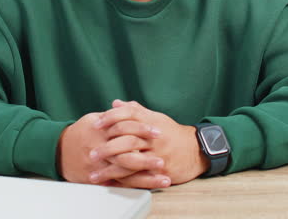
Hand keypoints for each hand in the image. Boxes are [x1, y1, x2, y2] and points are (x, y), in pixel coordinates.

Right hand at [57, 111, 168, 188]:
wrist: (57, 149)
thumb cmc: (80, 133)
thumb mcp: (95, 119)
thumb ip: (114, 115)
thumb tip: (132, 108)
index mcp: (102, 131)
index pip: (126, 129)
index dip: (143, 130)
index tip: (158, 132)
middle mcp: (101, 149)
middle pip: (127, 155)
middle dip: (147, 160)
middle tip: (163, 160)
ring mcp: (98, 166)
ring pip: (125, 173)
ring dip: (146, 177)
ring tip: (164, 178)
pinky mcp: (97, 178)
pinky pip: (118, 183)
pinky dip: (134, 186)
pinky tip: (148, 187)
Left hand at [91, 100, 208, 185]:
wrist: (195, 150)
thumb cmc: (172, 133)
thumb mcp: (156, 118)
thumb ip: (135, 110)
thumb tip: (115, 103)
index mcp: (151, 121)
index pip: (128, 115)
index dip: (110, 118)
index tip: (96, 124)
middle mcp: (153, 137)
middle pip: (127, 139)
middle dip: (107, 147)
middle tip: (92, 152)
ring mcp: (157, 154)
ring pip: (131, 160)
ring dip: (111, 168)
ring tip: (95, 173)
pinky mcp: (160, 170)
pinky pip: (139, 176)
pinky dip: (123, 180)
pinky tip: (111, 182)